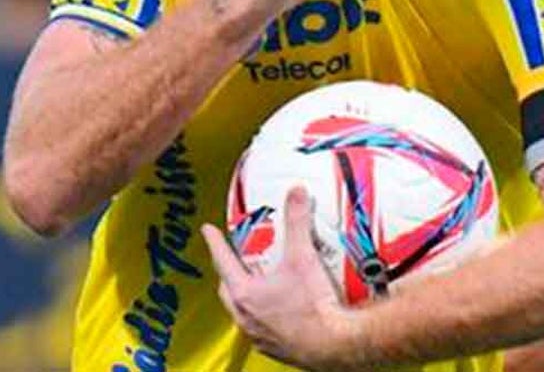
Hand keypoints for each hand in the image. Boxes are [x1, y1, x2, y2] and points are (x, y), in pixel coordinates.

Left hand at [202, 187, 363, 370]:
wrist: (335, 344)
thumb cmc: (314, 307)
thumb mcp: (303, 256)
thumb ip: (297, 221)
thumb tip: (296, 194)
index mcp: (245, 294)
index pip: (223, 261)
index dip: (215, 242)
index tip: (208, 230)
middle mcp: (247, 317)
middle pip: (228, 287)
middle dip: (228, 270)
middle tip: (233, 257)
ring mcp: (259, 335)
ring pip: (242, 311)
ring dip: (246, 295)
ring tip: (259, 283)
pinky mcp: (275, 348)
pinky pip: (261, 328)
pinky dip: (264, 315)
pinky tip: (280, 309)